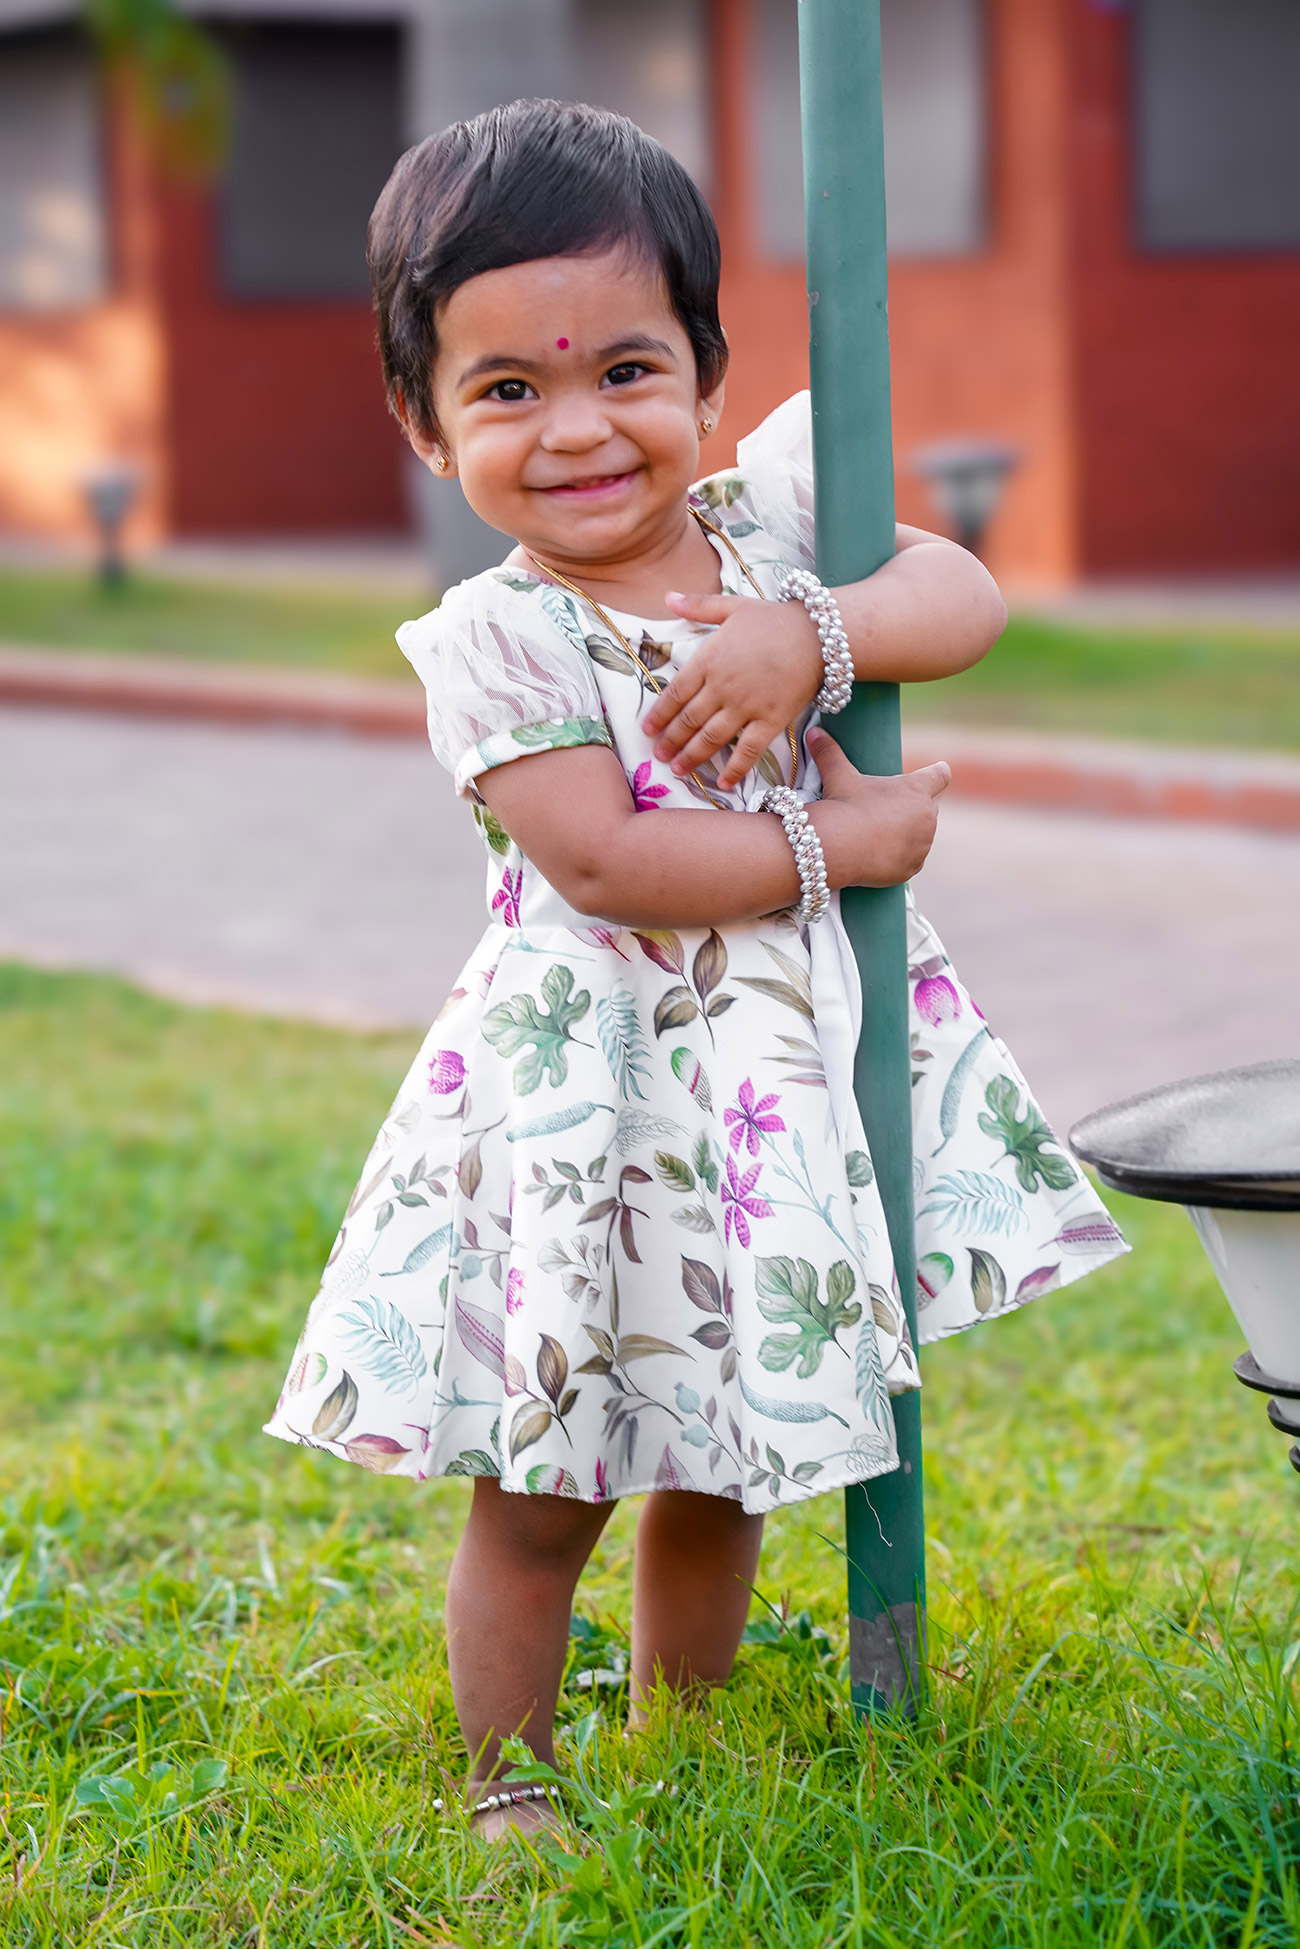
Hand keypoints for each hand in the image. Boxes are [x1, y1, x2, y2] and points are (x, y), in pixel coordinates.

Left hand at [641, 590, 823, 790]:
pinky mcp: (771, 720)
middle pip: (688, 720)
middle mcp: (723, 687)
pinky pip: (748, 751)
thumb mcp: (733, 606)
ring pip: (711, 738)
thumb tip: (667, 596)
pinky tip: (722, 782)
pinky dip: (734, 769)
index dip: (658, 715)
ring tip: (677, 769)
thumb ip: (698, 605)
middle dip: (670, 741)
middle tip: (658, 756)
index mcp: (709, 660)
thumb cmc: (775, 619)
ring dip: (691, 756)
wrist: (818, 634)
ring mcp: (746, 706)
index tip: (647, 730)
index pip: (674, 693)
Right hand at [806, 726, 949, 887]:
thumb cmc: (843, 805)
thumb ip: (829, 752)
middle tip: (890, 808)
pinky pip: (912, 859)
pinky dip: (901, 857)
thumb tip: (813, 731)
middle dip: (915, 806)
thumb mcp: (838, 775)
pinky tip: (881, 853)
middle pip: (930, 806)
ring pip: (922, 834)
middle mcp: (927, 816)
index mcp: (916, 789)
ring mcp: (922, 845)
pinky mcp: (912, 868)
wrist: (836, 847)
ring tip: (882, 832)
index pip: (941, 775)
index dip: (937, 772)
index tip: (937, 771)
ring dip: (909, 833)